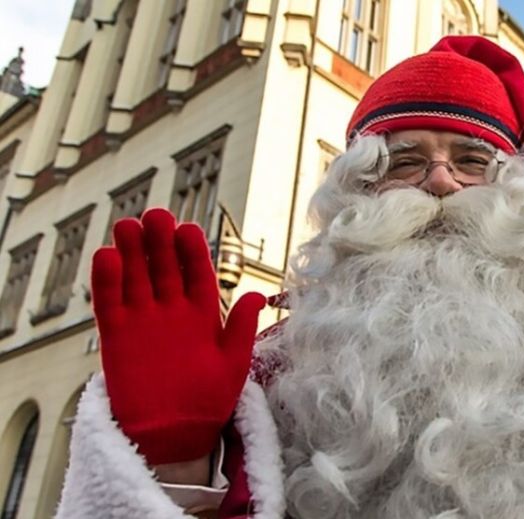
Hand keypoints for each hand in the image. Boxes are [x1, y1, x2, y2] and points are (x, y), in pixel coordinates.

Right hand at [92, 208, 264, 464]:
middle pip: (164, 268)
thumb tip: (258, 294)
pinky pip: (110, 303)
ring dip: (130, 252)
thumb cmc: (210, 400)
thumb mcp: (234, 364)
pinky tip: (106, 256)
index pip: (197, 274)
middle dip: (159, 242)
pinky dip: (106, 280)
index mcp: (202, 314)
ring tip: (127, 226)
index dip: (192, 251)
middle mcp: (172, 311)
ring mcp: (143, 321)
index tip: (188, 229)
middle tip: (155, 215)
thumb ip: (240, 328)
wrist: (176, 436)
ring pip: (135, 278)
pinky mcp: (116, 336)